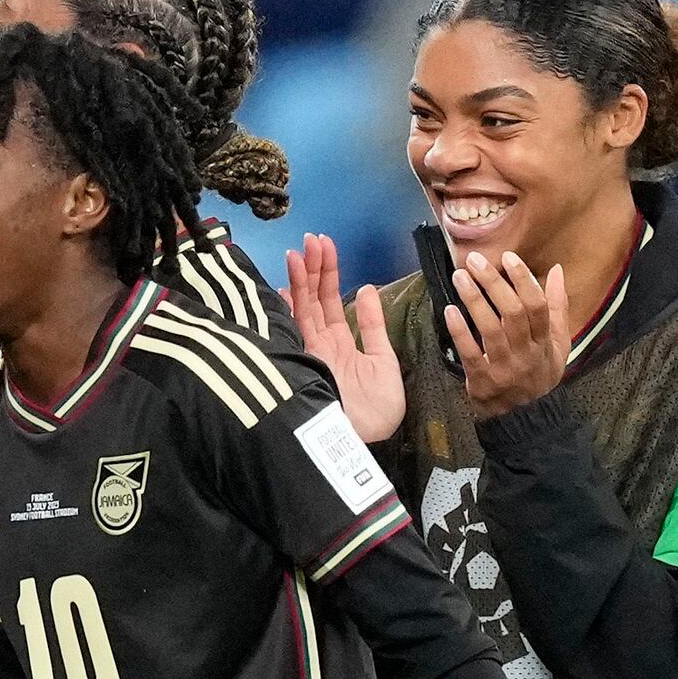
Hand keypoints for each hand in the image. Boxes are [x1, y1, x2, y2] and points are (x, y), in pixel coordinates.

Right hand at [287, 236, 406, 445]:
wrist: (367, 439)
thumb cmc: (377, 409)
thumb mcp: (385, 361)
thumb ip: (373, 326)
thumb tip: (367, 290)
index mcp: (340, 345)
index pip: (330, 303)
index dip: (327, 276)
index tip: (325, 249)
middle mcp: (320, 345)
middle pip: (313, 300)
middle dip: (313, 269)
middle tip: (311, 239)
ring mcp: (310, 353)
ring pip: (304, 309)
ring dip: (303, 280)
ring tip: (301, 251)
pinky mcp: (306, 362)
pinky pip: (301, 330)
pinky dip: (297, 308)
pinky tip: (293, 285)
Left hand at [441, 244, 574, 420]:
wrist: (525, 417)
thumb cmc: (539, 373)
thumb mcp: (558, 343)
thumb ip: (557, 307)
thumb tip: (557, 270)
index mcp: (546, 341)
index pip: (537, 306)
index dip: (523, 280)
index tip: (508, 257)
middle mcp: (527, 352)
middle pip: (512, 312)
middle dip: (493, 283)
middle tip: (475, 261)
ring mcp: (504, 367)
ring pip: (489, 328)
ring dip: (473, 299)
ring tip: (459, 276)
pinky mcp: (482, 379)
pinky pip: (469, 352)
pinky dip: (459, 330)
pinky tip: (449, 310)